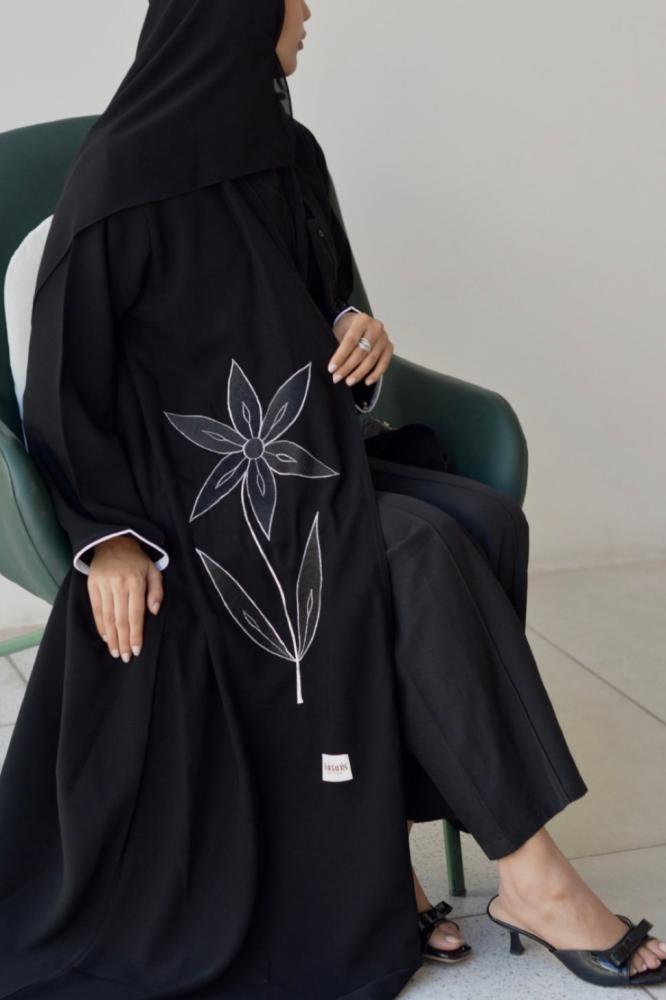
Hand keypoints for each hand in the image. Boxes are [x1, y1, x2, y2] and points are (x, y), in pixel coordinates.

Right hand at [87, 535, 163, 661]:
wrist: (113, 540)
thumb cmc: (137, 559)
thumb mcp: (153, 570)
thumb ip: (157, 591)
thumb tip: (154, 611)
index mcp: (136, 582)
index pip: (136, 614)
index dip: (136, 634)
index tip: (137, 650)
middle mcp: (119, 584)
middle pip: (121, 619)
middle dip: (124, 641)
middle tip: (126, 657)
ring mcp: (104, 585)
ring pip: (108, 617)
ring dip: (111, 637)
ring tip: (115, 652)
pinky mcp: (92, 585)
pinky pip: (96, 609)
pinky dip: (100, 625)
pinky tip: (105, 637)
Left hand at [328, 311, 392, 387]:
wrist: (359, 324)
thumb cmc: (346, 329)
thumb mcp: (340, 331)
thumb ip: (339, 346)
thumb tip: (334, 367)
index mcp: (362, 320)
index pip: (350, 341)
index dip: (340, 356)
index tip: (331, 369)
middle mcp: (376, 327)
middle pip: (361, 351)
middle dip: (348, 367)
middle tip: (337, 378)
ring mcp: (384, 337)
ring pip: (372, 359)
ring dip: (359, 373)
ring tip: (348, 382)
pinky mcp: (389, 347)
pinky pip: (384, 363)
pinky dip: (375, 374)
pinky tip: (367, 382)